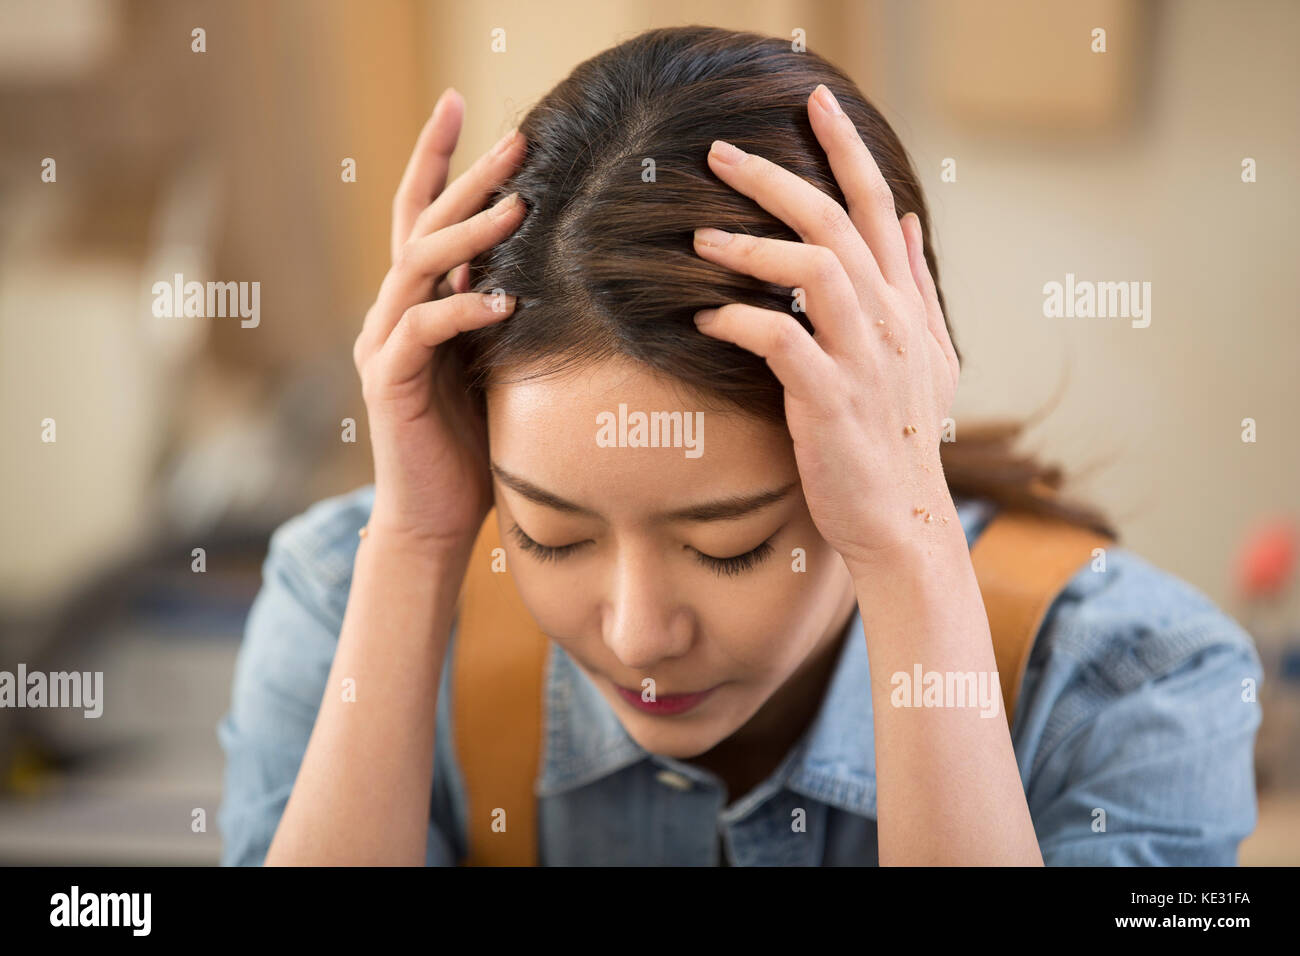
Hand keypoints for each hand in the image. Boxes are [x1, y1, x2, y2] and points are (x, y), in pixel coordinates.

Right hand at [353, 87, 527, 551]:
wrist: (434, 516)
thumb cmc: (475, 443)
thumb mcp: (497, 365)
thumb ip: (502, 317)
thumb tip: (551, 269)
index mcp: (417, 303)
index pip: (423, 215)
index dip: (439, 158)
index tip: (462, 104)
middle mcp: (391, 311)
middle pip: (422, 224)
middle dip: (467, 177)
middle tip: (515, 139)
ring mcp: (383, 343)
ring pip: (417, 266)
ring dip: (468, 233)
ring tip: (517, 207)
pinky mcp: (389, 382)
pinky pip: (422, 331)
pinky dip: (461, 311)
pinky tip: (503, 302)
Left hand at [690, 83, 960, 570]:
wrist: (900, 524)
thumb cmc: (896, 442)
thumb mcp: (926, 359)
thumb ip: (913, 288)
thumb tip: (904, 226)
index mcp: (906, 307)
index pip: (879, 207)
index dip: (848, 150)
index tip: (815, 99)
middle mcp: (891, 322)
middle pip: (836, 223)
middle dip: (777, 178)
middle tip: (718, 154)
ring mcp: (865, 360)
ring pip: (815, 270)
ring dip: (751, 249)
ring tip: (699, 240)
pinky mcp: (830, 401)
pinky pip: (781, 339)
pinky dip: (739, 321)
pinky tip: (705, 319)